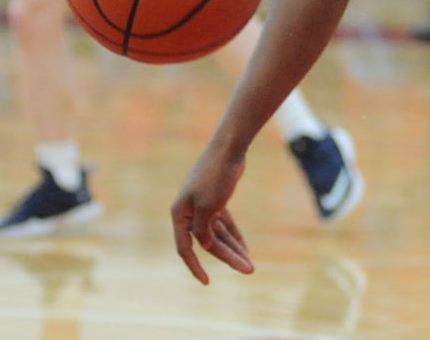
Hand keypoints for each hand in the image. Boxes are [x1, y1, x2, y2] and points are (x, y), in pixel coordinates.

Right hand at [171, 148, 252, 284]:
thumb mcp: (208, 206)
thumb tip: (205, 246)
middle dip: (228, 257)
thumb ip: (203, 229)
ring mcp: (204, 206)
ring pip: (218, 235)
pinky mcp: (217, 201)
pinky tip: (245, 249)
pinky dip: (234, 236)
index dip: (195, 266)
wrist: (229, 148)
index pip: (185, 247)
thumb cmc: (215, 175)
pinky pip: (225, 225)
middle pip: (208, 242)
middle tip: (248, 270)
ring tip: (250, 264)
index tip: (206, 282)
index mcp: (180, 213)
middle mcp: (189, 212)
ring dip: (234, 249)